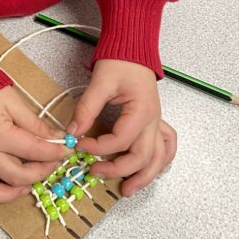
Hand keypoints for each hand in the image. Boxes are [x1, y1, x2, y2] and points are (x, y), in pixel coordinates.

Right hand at [0, 86, 70, 203]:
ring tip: (23, 185)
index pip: (34, 151)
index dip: (55, 152)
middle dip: (41, 172)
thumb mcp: (15, 102)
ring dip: (8, 194)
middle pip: (16, 176)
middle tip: (51, 164)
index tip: (67, 150)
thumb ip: (35, 124)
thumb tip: (57, 138)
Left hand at [68, 59, 176, 197]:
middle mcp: (154, 120)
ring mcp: (157, 122)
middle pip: (142, 156)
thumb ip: (86, 109)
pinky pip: (166, 146)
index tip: (79, 145)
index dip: (98, 147)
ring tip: (127, 190)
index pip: (120, 140)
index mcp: (141, 111)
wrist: (132, 48)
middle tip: (96, 173)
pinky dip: (160, 161)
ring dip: (145, 176)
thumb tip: (73, 131)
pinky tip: (150, 169)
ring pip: (159, 158)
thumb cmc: (120, 61)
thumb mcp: (100, 82)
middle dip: (120, 170)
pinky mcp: (155, 121)